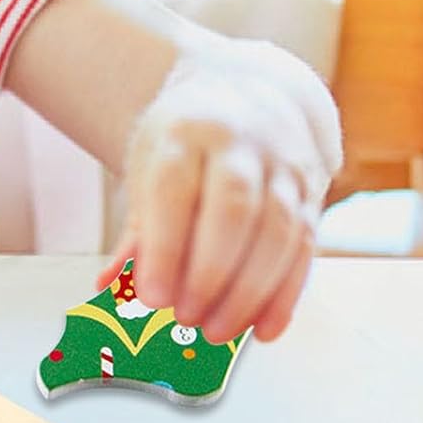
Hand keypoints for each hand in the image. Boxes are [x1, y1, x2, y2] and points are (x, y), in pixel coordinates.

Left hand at [96, 39, 342, 343]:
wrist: (252, 91)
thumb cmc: (188, 139)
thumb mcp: (151, 165)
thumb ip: (137, 230)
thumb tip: (109, 284)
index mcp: (187, 132)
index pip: (175, 190)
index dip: (165, 247)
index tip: (152, 297)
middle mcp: (241, 144)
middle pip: (234, 210)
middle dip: (210, 273)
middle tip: (184, 318)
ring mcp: (284, 167)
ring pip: (278, 232)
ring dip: (249, 292)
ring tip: (217, 331)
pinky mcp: (313, 194)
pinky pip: (306, 249)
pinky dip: (286, 295)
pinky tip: (264, 328)